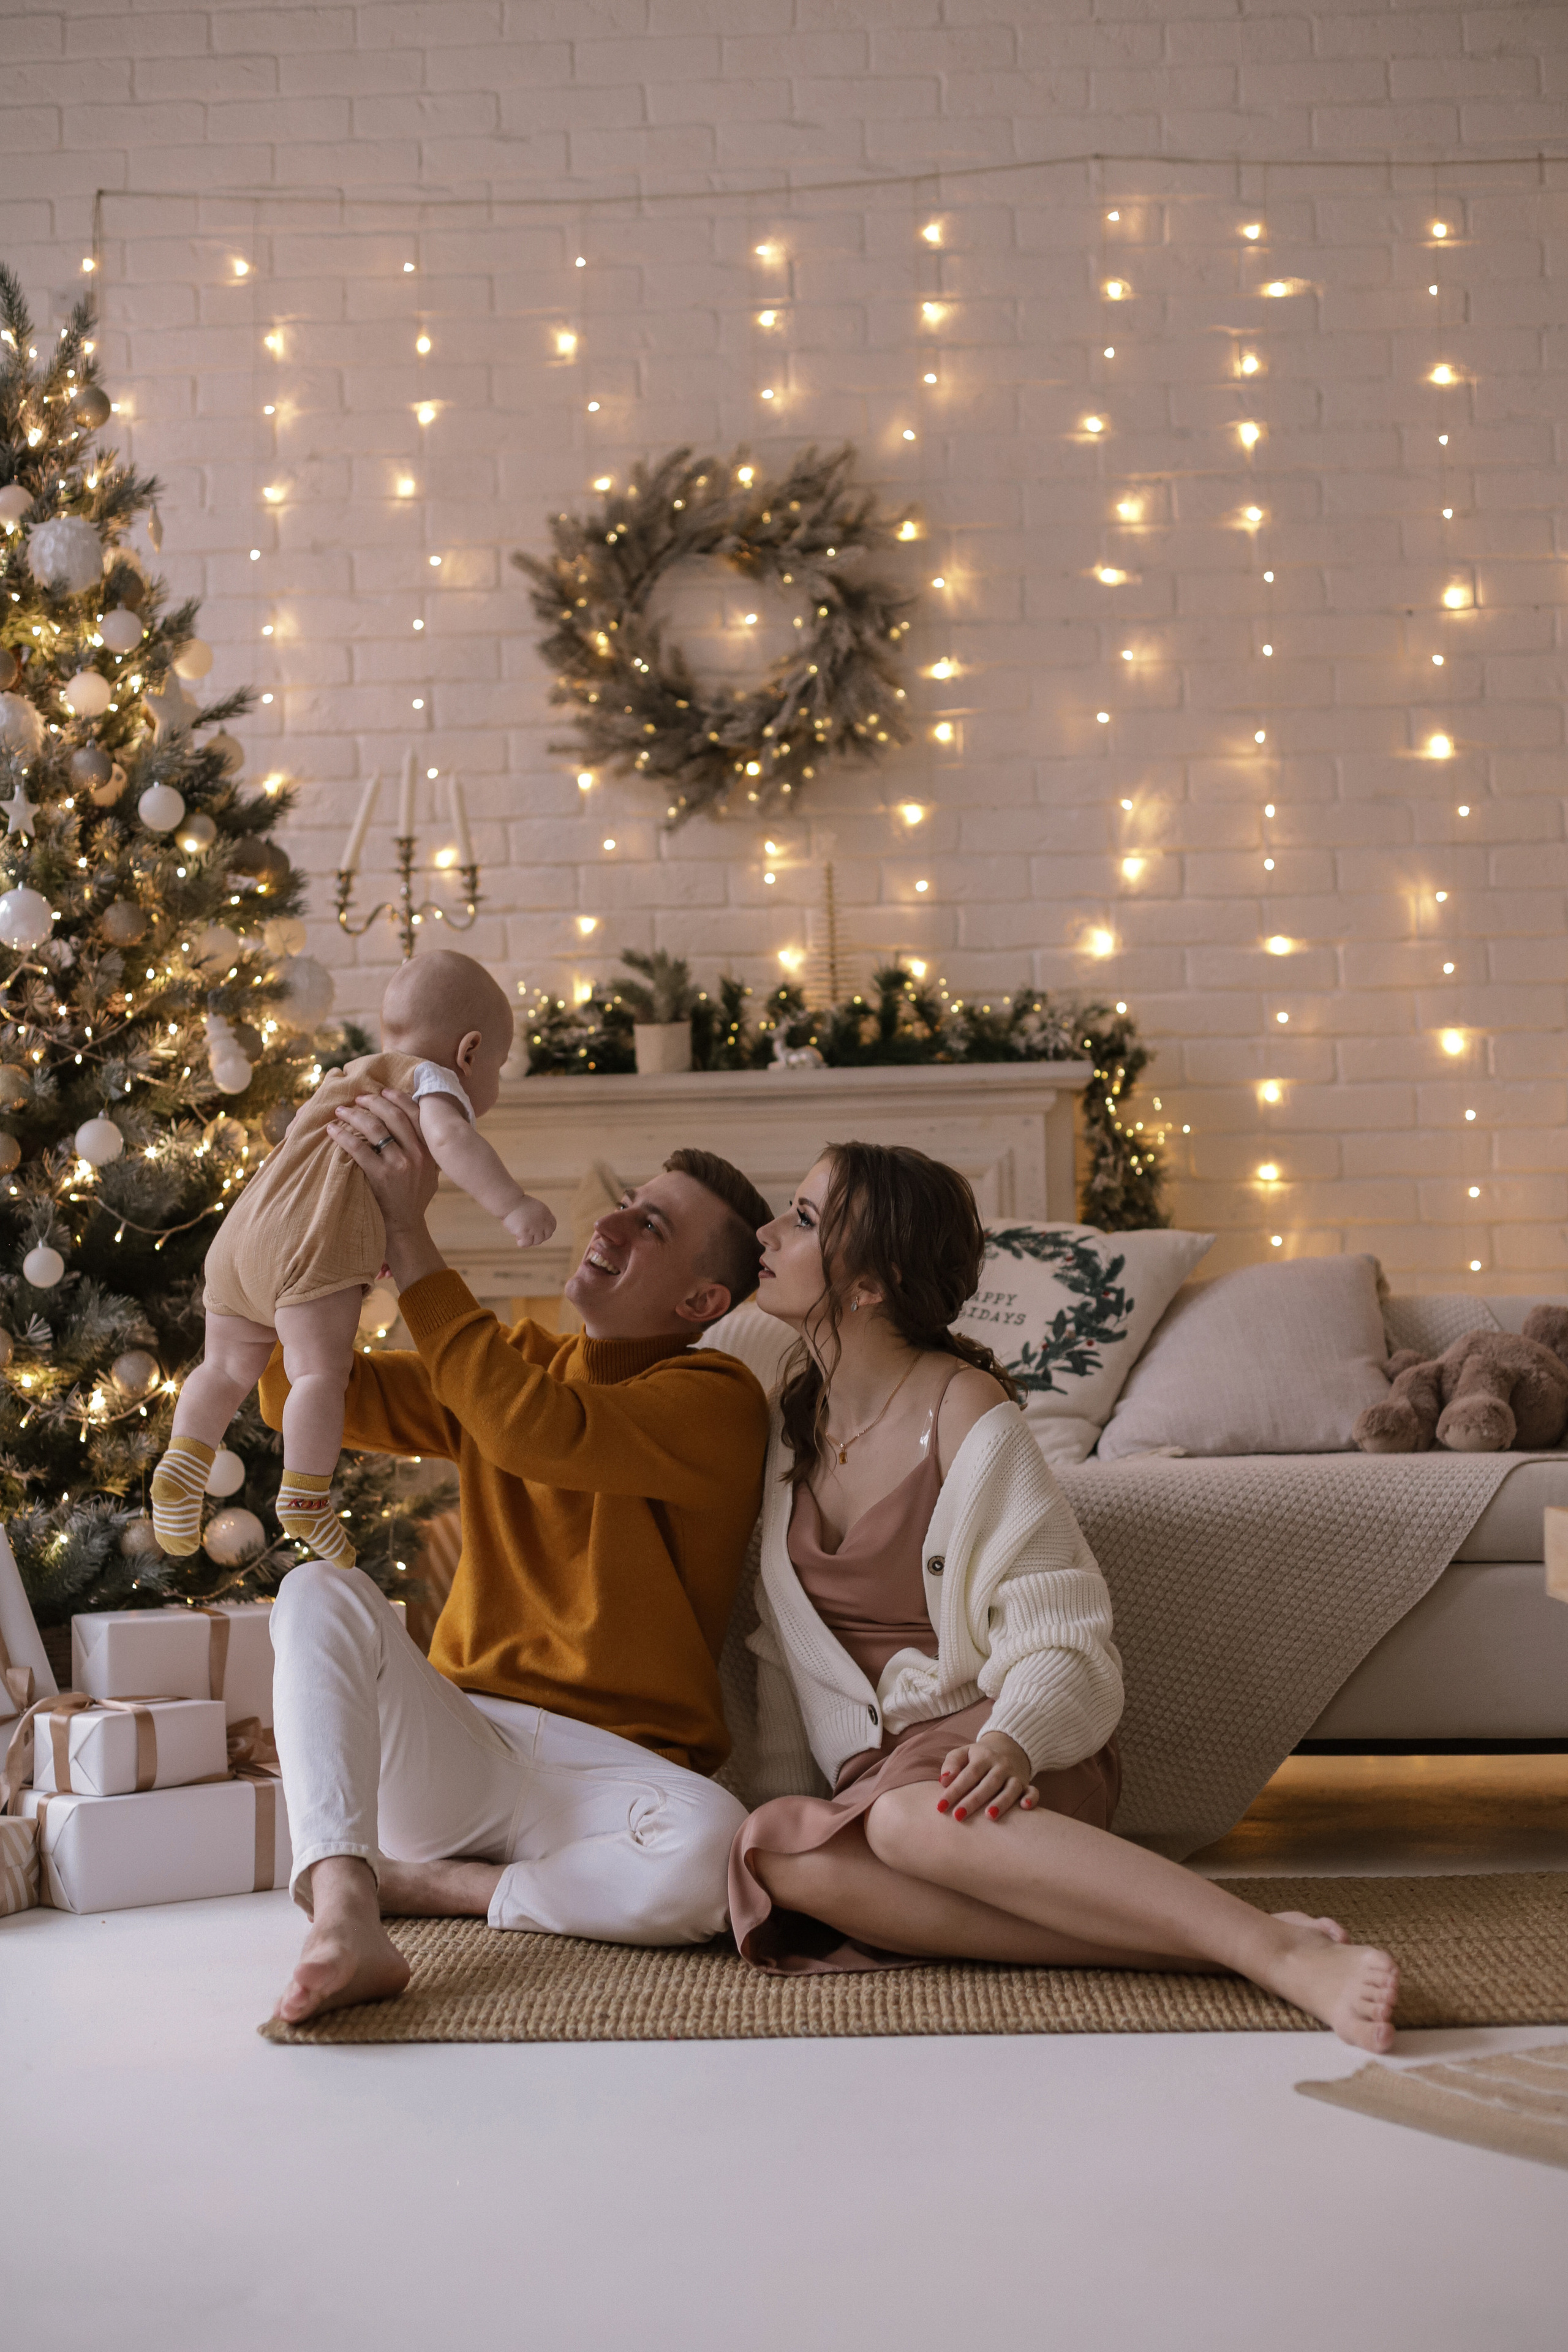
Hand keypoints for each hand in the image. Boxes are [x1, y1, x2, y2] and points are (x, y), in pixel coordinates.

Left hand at [327, 1090, 443, 1287]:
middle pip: (394, 1116)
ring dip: (355, 1115)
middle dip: (373, 1102)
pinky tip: (332, 1131)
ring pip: (375, 1129)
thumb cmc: (413, 1198)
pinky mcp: (381, 1176)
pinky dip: (343, 1136)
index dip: (398, 1098)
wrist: (406, 1226)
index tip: (383, 1090)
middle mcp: (417, 1154)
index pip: (415, 1113)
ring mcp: (400, 1165)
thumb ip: (423, 1149)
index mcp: (429, 1150)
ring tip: (341, 1111)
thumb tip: (408, 1124)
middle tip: (358, 1097)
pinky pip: (359, 1149)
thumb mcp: (428, 1172)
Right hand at [503, 1194, 556, 1248]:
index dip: (545, 1231)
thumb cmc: (516, 1204)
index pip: (552, 1227)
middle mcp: (542, 1221)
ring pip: (537, 1241)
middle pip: (546, 1236)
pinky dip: (522, 1243)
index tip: (537, 1232)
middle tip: (527, 1234)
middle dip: (537, 1237)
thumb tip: (538, 1231)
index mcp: (545, 1212)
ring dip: (529, 1240)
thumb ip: (538, 1217)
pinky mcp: (525, 1232)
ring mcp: (535, 1227)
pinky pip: (527, 1244)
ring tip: (520, 1234)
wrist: (509, 1201)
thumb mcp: (533, 1207)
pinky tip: (517, 1238)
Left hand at [936, 1732, 1036, 1822]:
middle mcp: (1001, 1766)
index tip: (941, 1807)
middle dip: (973, 1801)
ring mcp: (1015, 1775)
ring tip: (989, 1816)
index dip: (954, 1791)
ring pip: (1011, 1788)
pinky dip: (1031, 1799)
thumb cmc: (978, 1757)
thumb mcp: (963, 1753)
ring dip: (1001, 1802)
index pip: (968, 1774)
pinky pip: (1033, 1791)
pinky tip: (1024, 1808)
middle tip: (958, 1816)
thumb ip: (951, 1764)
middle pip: (988, 1783)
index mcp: (983, 1757)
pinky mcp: (1026, 1784)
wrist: (1008, 1748)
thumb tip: (944, 1781)